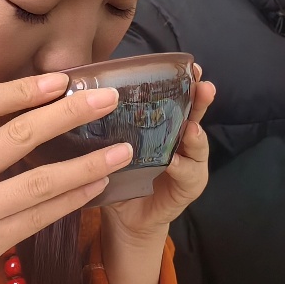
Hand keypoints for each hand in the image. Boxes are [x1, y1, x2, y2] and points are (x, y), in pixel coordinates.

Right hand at [0, 72, 131, 283]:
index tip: (60, 77)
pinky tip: (98, 185)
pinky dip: (73, 200)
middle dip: (69, 113)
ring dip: (87, 164)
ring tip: (122, 149)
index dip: (22, 88)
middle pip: (18, 136)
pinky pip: (39, 218)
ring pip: (39, 182)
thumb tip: (27, 108)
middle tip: (108, 98)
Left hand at [102, 64, 216, 239]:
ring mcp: (188, 162)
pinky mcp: (189, 185)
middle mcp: (180, 139)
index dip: (185, 82)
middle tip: (203, 87)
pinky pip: (188, 173)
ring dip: (195, 134)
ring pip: (197, 143)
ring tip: (189, 127)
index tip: (191, 67)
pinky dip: (181, 167)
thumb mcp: (110, 144)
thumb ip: (106, 123)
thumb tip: (81, 92)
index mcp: (163, 124)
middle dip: (201, 99)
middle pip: (195, 114)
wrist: (126, 216)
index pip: (177, 97)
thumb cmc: (119, 174)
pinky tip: (172, 161)